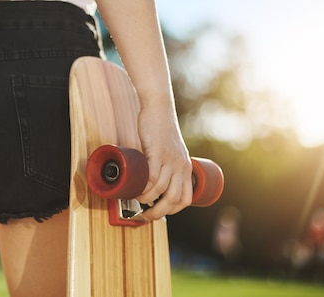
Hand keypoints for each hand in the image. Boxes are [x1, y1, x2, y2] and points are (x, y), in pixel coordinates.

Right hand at [135, 103, 191, 220]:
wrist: (158, 108)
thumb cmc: (161, 129)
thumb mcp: (170, 151)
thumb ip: (165, 164)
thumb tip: (152, 178)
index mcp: (186, 168)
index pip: (185, 199)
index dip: (173, 211)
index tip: (160, 212)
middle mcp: (181, 166)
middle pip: (173, 199)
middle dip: (159, 212)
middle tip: (146, 215)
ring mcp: (170, 160)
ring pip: (161, 190)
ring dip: (147, 201)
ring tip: (138, 201)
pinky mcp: (157, 152)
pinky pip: (152, 177)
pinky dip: (144, 188)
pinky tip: (137, 190)